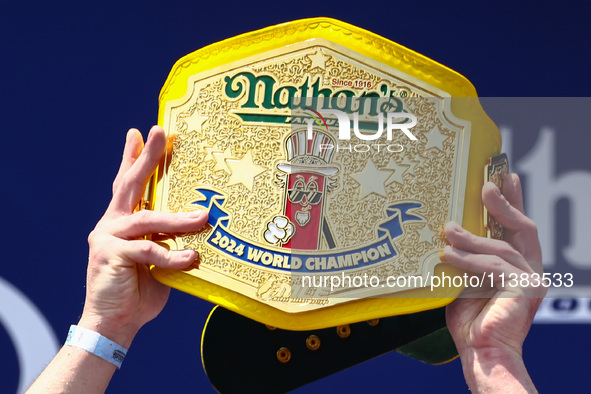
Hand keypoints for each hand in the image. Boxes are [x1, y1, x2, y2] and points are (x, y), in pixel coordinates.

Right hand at [78, 126, 207, 347]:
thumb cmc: (140, 290)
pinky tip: (191, 258)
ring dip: (178, 218)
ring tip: (203, 217)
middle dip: (147, 158)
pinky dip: (172, 255)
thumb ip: (170, 239)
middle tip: (159, 132)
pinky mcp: (109, 255)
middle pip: (130, 184)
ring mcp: (108, 237)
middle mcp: (112, 223)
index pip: (129, 184)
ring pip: (147, 218)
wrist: (115, 323)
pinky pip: (148, 251)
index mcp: (123, 221)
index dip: (133, 158)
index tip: (141, 132)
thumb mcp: (159, 259)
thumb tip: (202, 223)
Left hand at [444, 174, 544, 392]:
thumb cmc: (469, 319)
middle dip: (503, 203)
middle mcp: (528, 268)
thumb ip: (462, 257)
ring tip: (447, 232)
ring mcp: (530, 278)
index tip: (501, 176)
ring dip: (471, 238)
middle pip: (520, 227)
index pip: (514, 227)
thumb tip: (444, 230)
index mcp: (516, 264)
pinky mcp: (525, 288)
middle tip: (485, 185)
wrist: (480, 352)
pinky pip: (494, 266)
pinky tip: (447, 257)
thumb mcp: (463, 279)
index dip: (511, 200)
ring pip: (500, 247)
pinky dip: (469, 260)